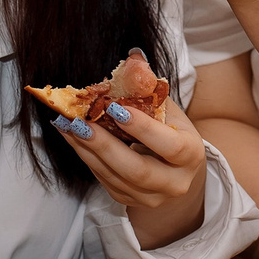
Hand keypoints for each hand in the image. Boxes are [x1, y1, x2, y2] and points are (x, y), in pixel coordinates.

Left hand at [50, 101, 207, 249]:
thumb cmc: (171, 131)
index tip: (115, 109)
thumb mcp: (168, 110)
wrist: (176, 169)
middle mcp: (175, 182)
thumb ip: (150, 90)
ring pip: (115, 177)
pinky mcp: (130, 201)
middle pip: (138, 170)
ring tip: (67, 126)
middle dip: (105, 146)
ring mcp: (152, 197)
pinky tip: (73, 138)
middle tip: (79, 123)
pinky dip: (87, 158)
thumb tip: (132, 57)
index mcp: (191, 155)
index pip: (169, 145)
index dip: (143, 129)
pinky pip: (105, 181)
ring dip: (87, 150)